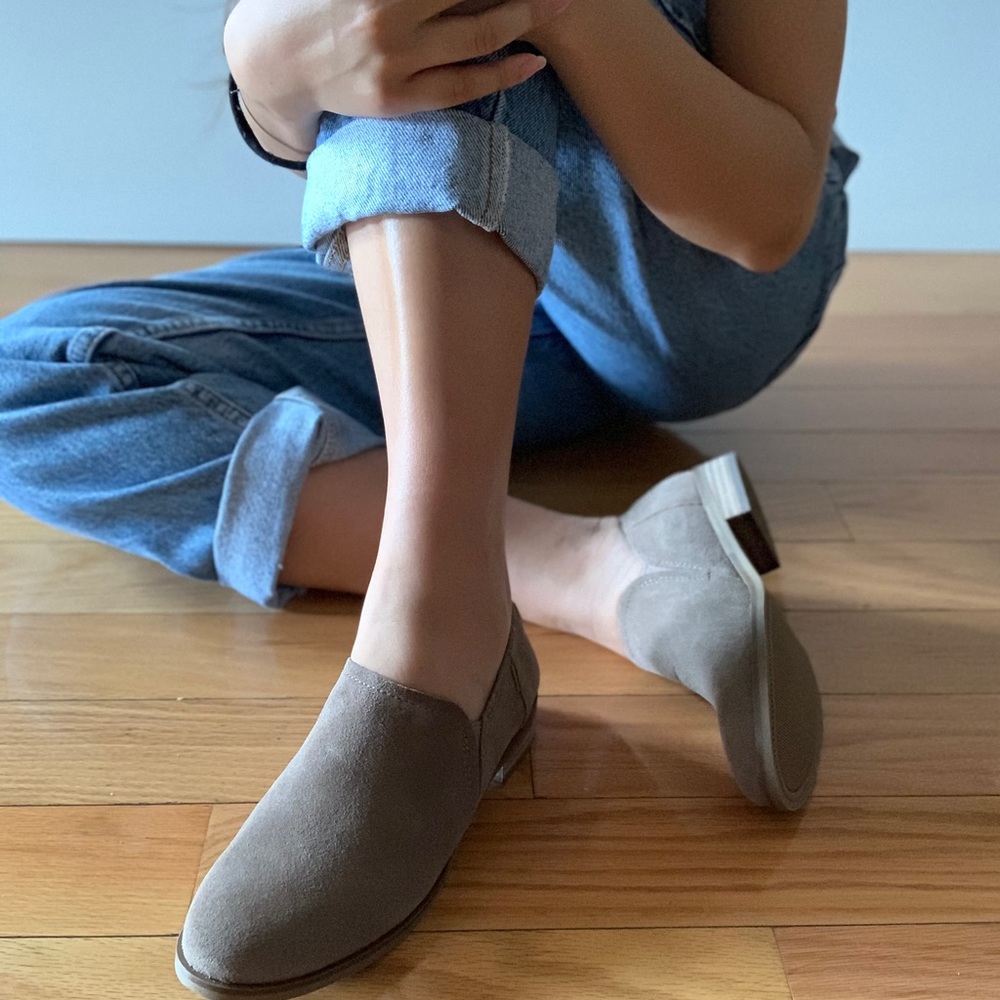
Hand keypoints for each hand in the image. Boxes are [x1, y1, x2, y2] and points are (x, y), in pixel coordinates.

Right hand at [224, 0, 574, 125]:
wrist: (275, 58)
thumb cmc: (318, 0)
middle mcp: (388, 15)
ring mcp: (394, 61)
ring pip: (477, 36)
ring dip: (526, 17)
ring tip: (559, 4)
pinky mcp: (397, 99)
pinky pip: (461, 86)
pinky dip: (502, 73)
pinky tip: (532, 61)